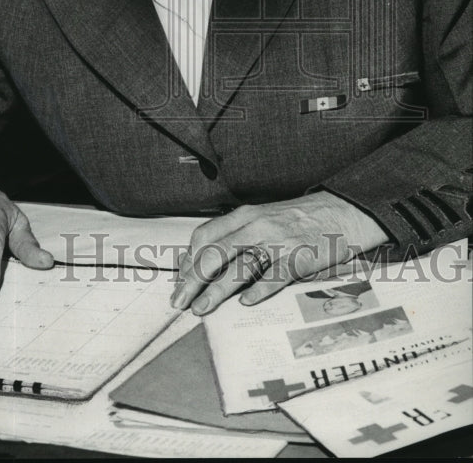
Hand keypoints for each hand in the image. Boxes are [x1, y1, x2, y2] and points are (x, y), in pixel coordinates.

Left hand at [171, 191, 387, 314]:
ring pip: (239, 268)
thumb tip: (209, 262)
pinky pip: (275, 276)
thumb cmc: (298, 219)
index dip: (188, 260)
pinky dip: (259, 290)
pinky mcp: (298, 258)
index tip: (179, 281)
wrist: (340, 211)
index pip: (205, 236)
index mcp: (244, 216)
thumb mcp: (263, 218)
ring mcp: (277, 242)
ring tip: (201, 308)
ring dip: (216, 291)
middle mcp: (256, 226)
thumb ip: (238, 235)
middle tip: (179, 301)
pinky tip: (246, 303)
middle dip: (192, 279)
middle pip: (214, 253)